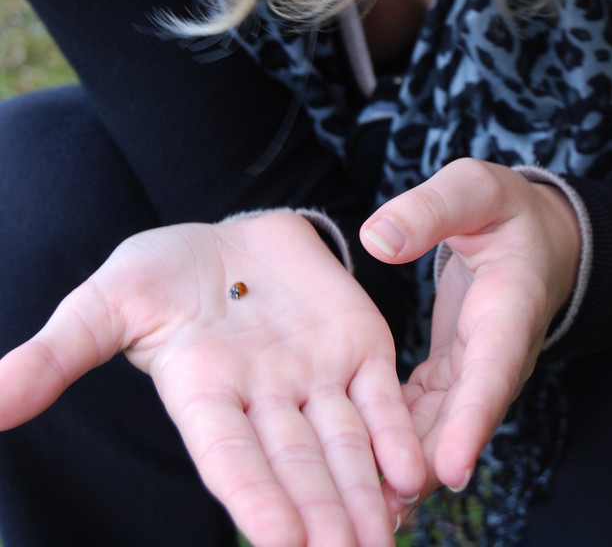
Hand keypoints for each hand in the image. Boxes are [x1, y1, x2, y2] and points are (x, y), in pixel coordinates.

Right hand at [0, 211, 424, 546]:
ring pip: (342, 446)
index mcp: (204, 396)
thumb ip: (58, 355)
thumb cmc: (162, 273)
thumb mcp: (107, 302)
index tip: (277, 543)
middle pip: (294, 468)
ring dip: (363, 497)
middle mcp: (264, 401)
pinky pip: (380, 398)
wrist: (231, 235)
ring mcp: (315, 377)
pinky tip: (415, 472)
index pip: (229, 457)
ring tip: (383, 543)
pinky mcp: (357, 348)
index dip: (253, 498)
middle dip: (320, 520)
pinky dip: (395, 435)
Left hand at [360, 158, 580, 510]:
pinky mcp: (454, 371)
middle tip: (385, 510)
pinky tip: (361, 467)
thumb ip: (429, 210)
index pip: (492, 372)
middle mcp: (495, 351)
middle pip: (464, 419)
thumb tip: (376, 239)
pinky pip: (426, 412)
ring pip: (442, 426)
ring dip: (409, 464)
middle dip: (427, 466)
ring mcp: (475, 367)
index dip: (471, 423)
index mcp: (508, 307)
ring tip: (366, 507)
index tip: (447, 471)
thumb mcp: (471, 190)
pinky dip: (399, 438)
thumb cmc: (500, 207)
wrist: (531, 233)